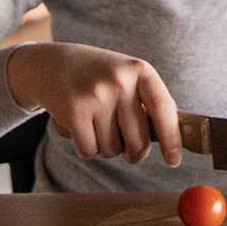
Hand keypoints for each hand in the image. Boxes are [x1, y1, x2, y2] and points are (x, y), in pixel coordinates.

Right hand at [8, 43, 182, 165]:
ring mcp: (97, 96)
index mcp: (140, 70)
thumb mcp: (127, 76)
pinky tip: (82, 128)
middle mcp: (120, 81)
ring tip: (97, 124)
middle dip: (134, 152)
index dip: (172, 139)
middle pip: (138, 141)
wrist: (53, 64)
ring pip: (112, 150)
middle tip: (127, 146)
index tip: (174, 161)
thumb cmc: (99, 76)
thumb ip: (148, 103)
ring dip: (106, 147)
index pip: (164, 109)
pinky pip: (90, 151)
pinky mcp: (74, 111)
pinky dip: (87, 148)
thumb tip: (171, 142)